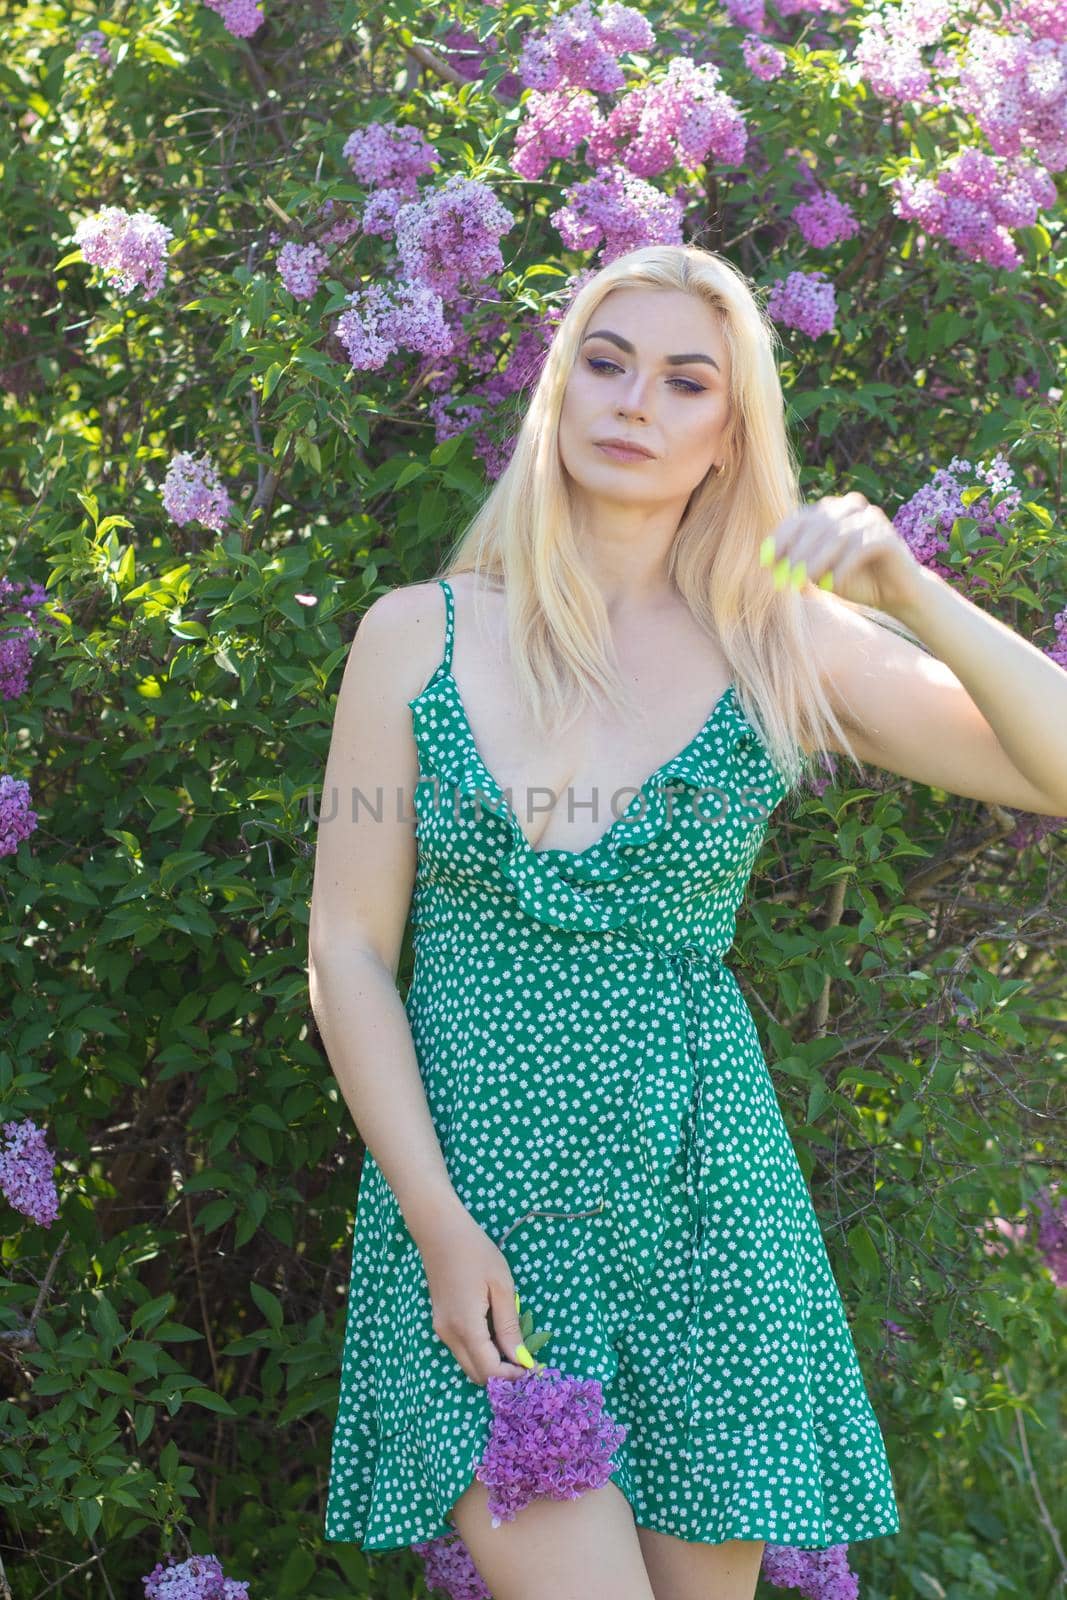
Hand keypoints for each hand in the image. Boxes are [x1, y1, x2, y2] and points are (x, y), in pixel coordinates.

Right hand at [416, 1204, 530, 1388]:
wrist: (440, 1231)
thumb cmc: (476, 1252)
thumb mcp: (501, 1286)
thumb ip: (509, 1326)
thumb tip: (521, 1359)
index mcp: (466, 1327)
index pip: (489, 1370)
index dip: (512, 1376)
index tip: (533, 1366)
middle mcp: (449, 1335)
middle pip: (476, 1374)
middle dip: (502, 1375)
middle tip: (525, 1359)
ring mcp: (441, 1329)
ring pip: (468, 1364)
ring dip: (491, 1364)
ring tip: (514, 1346)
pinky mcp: (440, 1322)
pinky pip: (461, 1350)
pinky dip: (480, 1352)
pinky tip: (496, 1334)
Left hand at [760, 491, 924, 615]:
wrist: (895, 594)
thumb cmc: (854, 581)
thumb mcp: (818, 572)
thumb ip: (796, 563)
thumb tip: (766, 561)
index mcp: (831, 510)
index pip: (799, 518)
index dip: (781, 539)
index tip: (767, 561)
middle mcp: (850, 506)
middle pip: (817, 524)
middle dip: (798, 552)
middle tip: (787, 576)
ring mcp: (870, 517)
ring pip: (837, 535)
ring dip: (818, 560)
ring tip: (807, 581)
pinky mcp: (887, 535)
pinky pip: (859, 547)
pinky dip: (843, 567)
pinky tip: (834, 584)